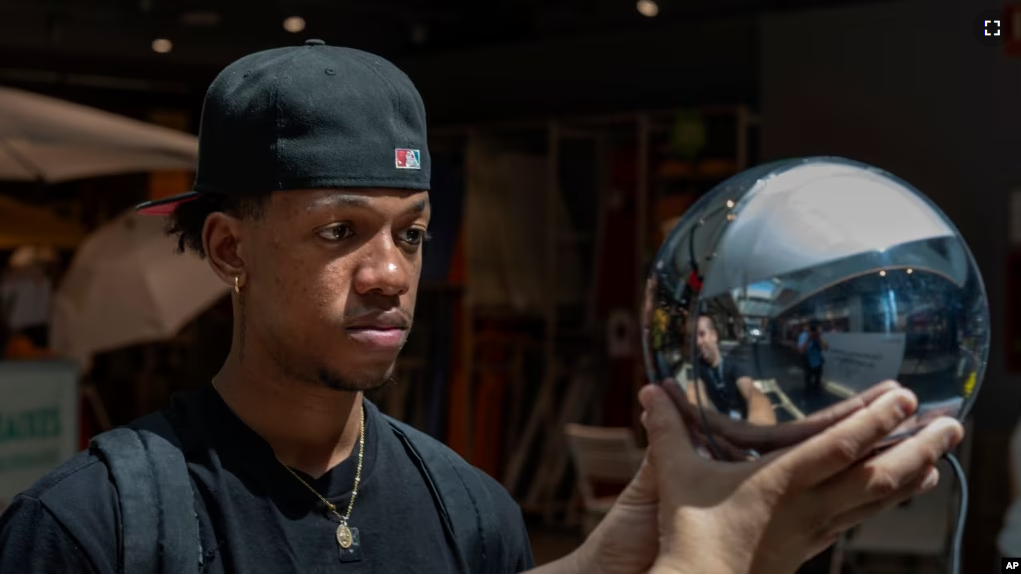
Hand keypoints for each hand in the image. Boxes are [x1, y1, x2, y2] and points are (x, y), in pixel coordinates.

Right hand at [567, 381, 910, 572]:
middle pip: (876, 476)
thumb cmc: (692, 532)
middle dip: (917, 449)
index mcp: (780, 482)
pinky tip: (890, 498)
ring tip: (937, 461)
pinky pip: (856, 522)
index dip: (874, 419)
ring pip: (874, 503)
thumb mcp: (677, 475)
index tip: (904, 396)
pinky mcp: (809, 548)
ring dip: (909, 479)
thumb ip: (666, 430)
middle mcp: (807, 506)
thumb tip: (651, 393)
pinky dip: (882, 505)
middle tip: (952, 426)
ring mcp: (814, 530)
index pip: (838, 446)